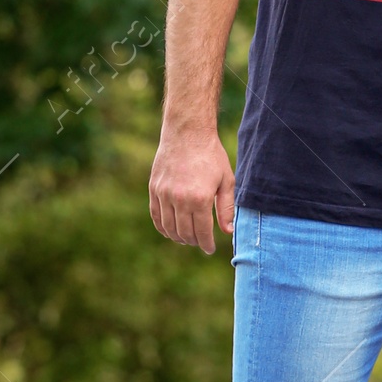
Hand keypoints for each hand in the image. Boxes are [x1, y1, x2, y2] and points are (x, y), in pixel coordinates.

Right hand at [150, 128, 235, 254]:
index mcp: (199, 198)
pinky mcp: (154, 189)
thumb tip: (228, 231)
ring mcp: (163, 194)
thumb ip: (226, 208)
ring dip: (178, 237)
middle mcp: (179, 199)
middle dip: (194, 241)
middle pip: (184, 233)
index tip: (210, 249)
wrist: (187, 133)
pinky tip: (170, 230)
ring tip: (187, 238)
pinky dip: (162, 227)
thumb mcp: (226, 181)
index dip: (206, 244)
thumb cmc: (211, 155)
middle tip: (200, 242)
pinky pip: (156, 216)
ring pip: (168, 227)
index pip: (202, 232)